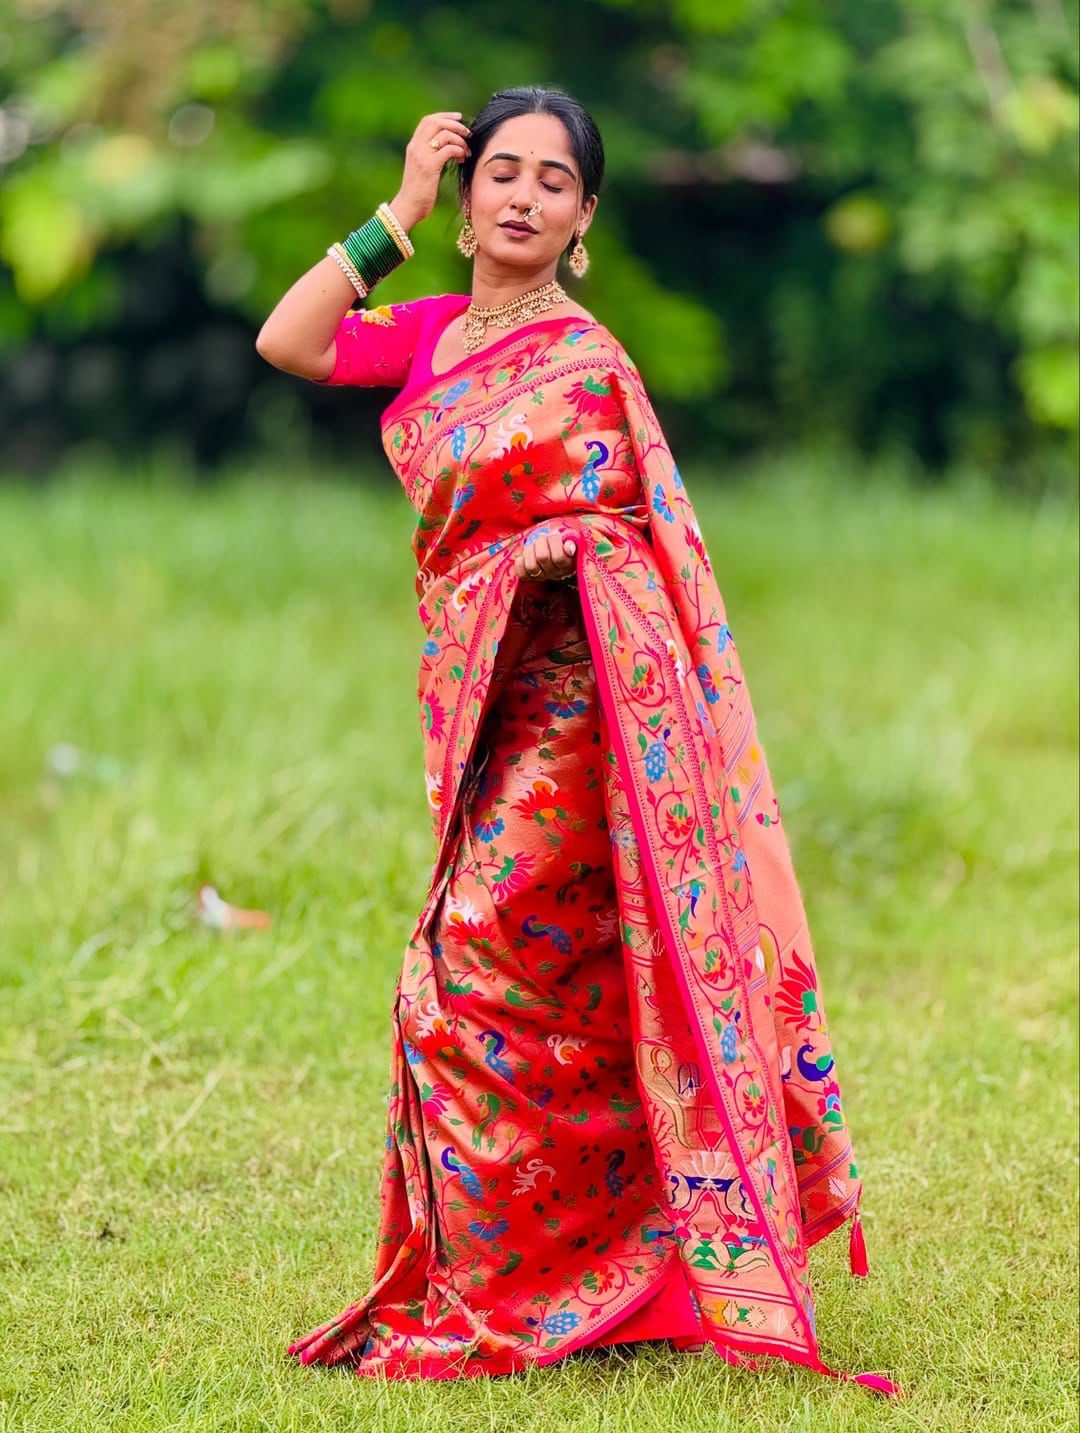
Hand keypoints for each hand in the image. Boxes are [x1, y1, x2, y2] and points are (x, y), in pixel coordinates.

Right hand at [390, 111, 471, 230]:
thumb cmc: (418, 192)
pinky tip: (462, 159)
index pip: (427, 121)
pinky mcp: (429, 167)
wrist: (408, 207)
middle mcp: (416, 147)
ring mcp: (422, 156)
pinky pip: (448, 150)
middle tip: (468, 133)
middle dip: (455, 124)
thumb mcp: (422, 169)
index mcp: (413, 146)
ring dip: (460, 140)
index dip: (444, 116)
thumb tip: (448, 147)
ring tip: (466, 151)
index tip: (459, 118)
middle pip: (436, 123)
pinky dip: (459, 151)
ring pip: (444, 134)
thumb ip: (430, 155)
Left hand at [514, 530, 576, 581]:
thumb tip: (569, 546)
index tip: (555, 535)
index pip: (559, 557)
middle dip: (541, 541)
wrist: (552, 547)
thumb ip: (571, 540)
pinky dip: (520, 562)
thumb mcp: (570, 537)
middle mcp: (556, 573)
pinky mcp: (530, 577)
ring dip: (530, 550)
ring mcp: (542, 576)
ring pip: (531, 566)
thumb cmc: (562, 541)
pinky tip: (524, 555)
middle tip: (543, 537)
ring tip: (533, 544)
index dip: (554, 542)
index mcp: (568, 564)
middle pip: (543, 558)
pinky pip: (522, 573)